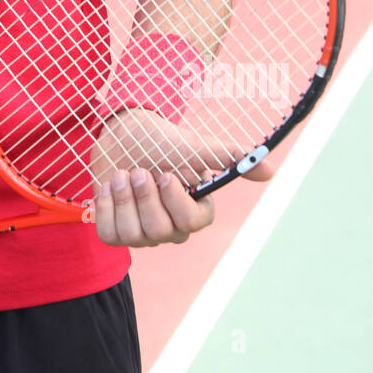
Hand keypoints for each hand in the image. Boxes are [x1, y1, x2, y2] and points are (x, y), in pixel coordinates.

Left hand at [89, 106, 274, 247]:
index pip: (192, 223)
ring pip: (133, 235)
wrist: (123, 137)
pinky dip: (105, 207)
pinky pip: (109, 235)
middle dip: (145, 197)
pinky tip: (107, 186)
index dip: (175, 202)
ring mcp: (143, 234)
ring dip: (123, 199)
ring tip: (121, 173)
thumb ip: (228, 157)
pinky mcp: (117, 232)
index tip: (166, 174)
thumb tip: (268, 169)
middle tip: (138, 170)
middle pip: (159, 231)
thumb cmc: (161, 142)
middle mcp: (172, 228)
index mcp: (195, 211)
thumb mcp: (193, 146)